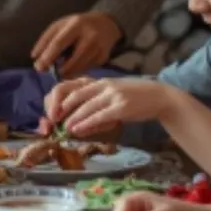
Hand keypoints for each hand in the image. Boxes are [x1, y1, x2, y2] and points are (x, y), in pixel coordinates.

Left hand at [32, 12, 122, 76]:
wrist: (106, 24)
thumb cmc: (77, 25)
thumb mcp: (60, 25)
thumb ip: (46, 39)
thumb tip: (35, 57)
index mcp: (76, 25)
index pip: (59, 43)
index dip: (47, 57)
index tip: (38, 67)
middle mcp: (90, 36)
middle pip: (72, 60)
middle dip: (59, 70)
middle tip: (50, 73)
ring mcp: (99, 48)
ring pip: (80, 68)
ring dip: (67, 73)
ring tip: (60, 71)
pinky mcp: (104, 57)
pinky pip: (87, 69)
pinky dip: (78, 71)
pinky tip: (74, 68)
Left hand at [43, 77, 178, 136]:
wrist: (159, 97)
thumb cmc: (134, 98)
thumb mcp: (112, 97)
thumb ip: (95, 109)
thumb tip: (77, 126)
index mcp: (98, 81)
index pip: (70, 86)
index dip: (57, 99)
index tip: (51, 112)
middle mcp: (103, 85)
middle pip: (73, 94)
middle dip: (60, 108)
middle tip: (52, 121)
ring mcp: (112, 95)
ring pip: (85, 106)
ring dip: (72, 118)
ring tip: (63, 128)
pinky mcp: (121, 107)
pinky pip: (99, 115)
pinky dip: (86, 123)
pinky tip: (78, 129)